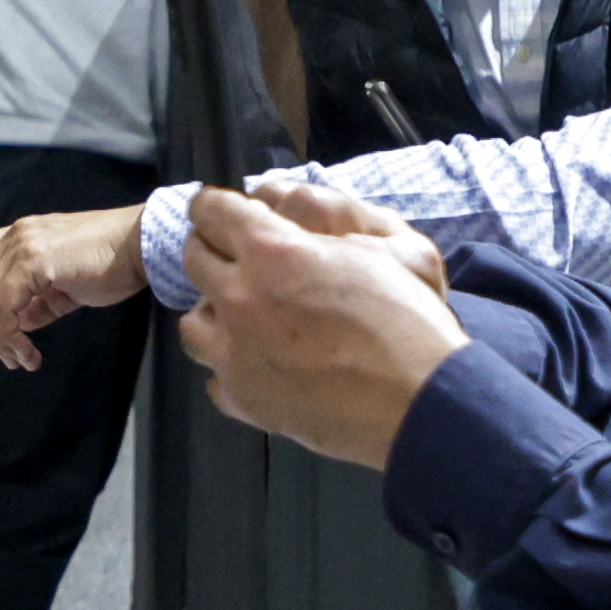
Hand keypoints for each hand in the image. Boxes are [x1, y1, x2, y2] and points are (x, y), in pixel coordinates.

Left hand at [0, 206, 148, 373]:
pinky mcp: (36, 259)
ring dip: (1, 340)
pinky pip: (6, 306)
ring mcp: (23, 244)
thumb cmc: (110, 266)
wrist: (143, 247)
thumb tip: (18, 327)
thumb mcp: (65, 288)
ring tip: (23, 360)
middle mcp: (15, 236)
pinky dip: (12, 335)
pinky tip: (30, 351)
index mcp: (19, 238)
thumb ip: (37, 303)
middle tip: (13, 360)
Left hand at [175, 185, 470, 468]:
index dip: (214, 206)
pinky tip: (261, 360)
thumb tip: (288, 213)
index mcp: (273, 252)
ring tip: (244, 313)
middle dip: (210, 248)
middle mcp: (240, 299)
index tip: (218, 211)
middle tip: (234, 255)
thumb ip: (331, 218)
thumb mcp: (387, 244)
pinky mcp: (240, 397)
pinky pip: (214, 372)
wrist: (417, 403)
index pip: (212, 211)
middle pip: (193, 259)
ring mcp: (234, 353)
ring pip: (193, 321)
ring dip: (213, 308)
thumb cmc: (411, 320)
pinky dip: (232, 363)